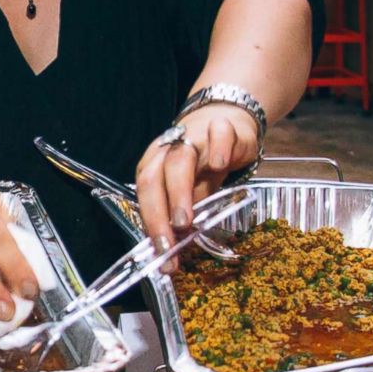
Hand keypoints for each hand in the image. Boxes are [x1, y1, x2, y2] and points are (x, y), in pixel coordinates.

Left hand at [134, 104, 258, 272]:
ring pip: (180, 160)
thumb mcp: (192, 186)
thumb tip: (178, 245)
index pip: (146, 193)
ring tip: (185, 221)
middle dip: (158, 213)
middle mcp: (170, 149)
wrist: (227, 119)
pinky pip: (218, 135)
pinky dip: (218, 149)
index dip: (151, 223)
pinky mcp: (224, 128)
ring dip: (179, 191)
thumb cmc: (204, 160)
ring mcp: (195, 136)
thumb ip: (184, 210)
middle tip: (169, 243)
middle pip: (154, 178)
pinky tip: (221, 166)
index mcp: (155, 163)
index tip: (162, 253)